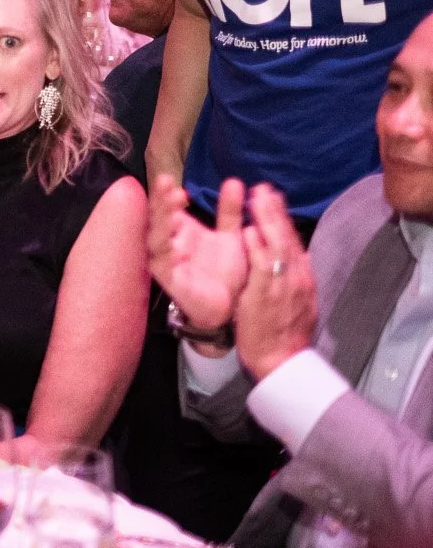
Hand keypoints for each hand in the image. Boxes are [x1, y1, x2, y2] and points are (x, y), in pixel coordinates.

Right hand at [149, 173, 244, 332]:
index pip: (166, 206)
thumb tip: (234, 181)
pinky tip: (176, 247)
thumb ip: (230, 210)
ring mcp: (166, 261)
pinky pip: (164, 267)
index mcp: (180, 230)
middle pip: (157, 218)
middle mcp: (169, 242)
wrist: (231, 304)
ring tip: (171, 212)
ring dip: (161, 225)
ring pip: (157, 240)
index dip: (165, 193)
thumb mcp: (232, 236)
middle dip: (160, 202)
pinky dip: (168, 256)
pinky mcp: (170, 280)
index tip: (170, 179)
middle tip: (167, 186)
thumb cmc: (227, 270)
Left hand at [234, 183, 318, 381]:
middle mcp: (295, 277)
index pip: (292, 241)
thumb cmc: (282, 330)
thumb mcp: (294, 299)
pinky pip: (261, 268)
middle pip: (287, 237)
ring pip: (277, 247)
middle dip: (275, 210)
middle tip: (263, 187)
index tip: (272, 196)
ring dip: (266, 220)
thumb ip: (294, 275)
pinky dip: (256, 248)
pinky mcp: (266, 296)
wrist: (282, 359)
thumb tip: (299, 254)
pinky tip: (247, 232)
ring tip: (256, 198)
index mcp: (300, 277)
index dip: (282, 218)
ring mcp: (282, 286)